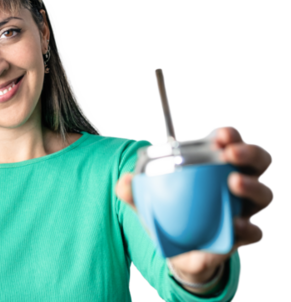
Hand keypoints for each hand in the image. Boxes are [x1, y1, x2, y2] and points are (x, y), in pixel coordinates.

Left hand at [115, 126, 274, 285]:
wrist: (178, 252)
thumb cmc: (169, 214)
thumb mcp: (147, 200)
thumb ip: (134, 190)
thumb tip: (124, 181)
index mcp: (216, 167)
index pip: (230, 144)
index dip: (230, 136)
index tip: (220, 135)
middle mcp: (237, 184)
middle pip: (259, 163)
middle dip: (250, 153)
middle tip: (231, 154)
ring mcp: (243, 209)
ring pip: (263, 194)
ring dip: (252, 186)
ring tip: (233, 182)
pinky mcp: (242, 235)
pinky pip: (255, 232)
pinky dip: (248, 228)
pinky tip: (235, 224)